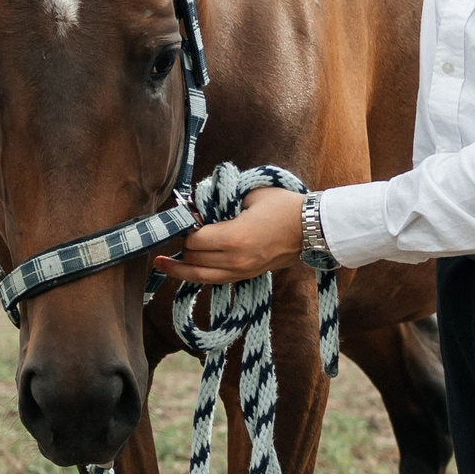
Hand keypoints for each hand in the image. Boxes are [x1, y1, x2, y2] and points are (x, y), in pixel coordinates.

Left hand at [151, 186, 304, 284]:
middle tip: (175, 232)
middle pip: (193, 259)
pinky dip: (198, 274)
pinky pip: (215, 279)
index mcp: (234, 238)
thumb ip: (218, 201)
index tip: (183, 216)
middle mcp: (236, 260)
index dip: (184, 228)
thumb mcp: (248, 194)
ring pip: (201, 276)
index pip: (193, 240)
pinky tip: (184, 270)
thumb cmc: (282, 205)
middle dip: (181, 246)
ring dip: (180, 269)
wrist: (313, 228)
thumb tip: (193, 206)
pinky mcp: (247, 276)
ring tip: (161, 263)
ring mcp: (242, 272)